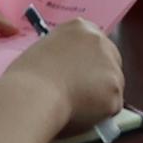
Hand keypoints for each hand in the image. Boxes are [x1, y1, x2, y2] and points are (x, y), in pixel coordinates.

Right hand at [3, 17, 126, 132]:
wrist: (32, 95)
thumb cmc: (27, 77)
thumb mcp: (43, 51)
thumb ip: (62, 55)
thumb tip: (67, 71)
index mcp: (80, 28)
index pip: (94, 44)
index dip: (87, 62)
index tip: (80, 75)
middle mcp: (100, 42)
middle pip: (110, 62)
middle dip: (100, 79)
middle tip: (82, 95)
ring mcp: (111, 66)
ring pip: (112, 86)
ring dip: (100, 97)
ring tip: (75, 107)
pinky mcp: (115, 91)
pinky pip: (111, 106)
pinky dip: (100, 114)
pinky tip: (81, 114)